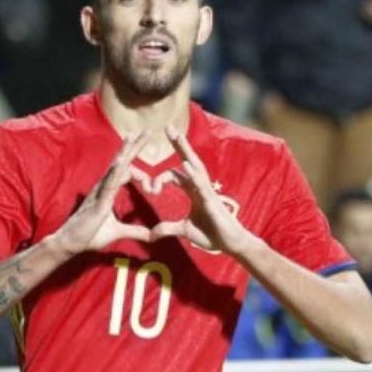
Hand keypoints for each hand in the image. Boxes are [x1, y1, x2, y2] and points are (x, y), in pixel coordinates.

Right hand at [51, 131, 153, 255]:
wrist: (71, 244)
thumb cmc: (90, 235)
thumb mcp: (118, 232)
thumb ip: (135, 231)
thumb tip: (152, 236)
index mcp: (109, 190)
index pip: (125, 167)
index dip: (134, 153)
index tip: (145, 138)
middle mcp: (104, 187)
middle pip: (121, 162)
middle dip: (133, 146)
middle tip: (146, 129)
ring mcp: (100, 193)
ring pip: (114, 169)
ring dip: (124, 154)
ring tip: (133, 137)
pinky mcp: (98, 204)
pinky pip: (107, 187)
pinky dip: (114, 175)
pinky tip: (121, 164)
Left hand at [150, 125, 250, 254]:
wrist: (230, 244)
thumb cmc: (212, 234)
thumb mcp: (184, 231)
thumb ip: (168, 228)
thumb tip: (151, 233)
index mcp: (193, 191)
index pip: (173, 176)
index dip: (157, 178)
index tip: (142, 183)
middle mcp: (200, 186)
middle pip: (187, 160)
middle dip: (178, 144)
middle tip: (167, 127)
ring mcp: (207, 190)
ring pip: (194, 165)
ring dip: (185, 150)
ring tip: (176, 135)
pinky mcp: (211, 200)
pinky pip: (201, 184)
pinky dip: (192, 174)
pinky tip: (184, 164)